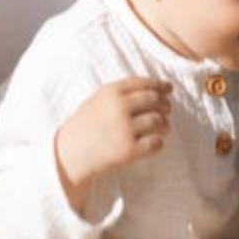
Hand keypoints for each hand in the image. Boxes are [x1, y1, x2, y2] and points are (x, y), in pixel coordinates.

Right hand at [55, 77, 171, 191]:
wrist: (69, 155)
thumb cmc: (86, 126)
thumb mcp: (97, 100)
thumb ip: (122, 93)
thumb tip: (158, 89)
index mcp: (110, 92)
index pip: (144, 83)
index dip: (160, 85)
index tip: (169, 89)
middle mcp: (119, 108)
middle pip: (155, 100)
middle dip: (165, 105)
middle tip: (167, 111)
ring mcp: (125, 129)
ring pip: (158, 121)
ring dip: (165, 125)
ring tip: (164, 129)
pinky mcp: (129, 150)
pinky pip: (156, 143)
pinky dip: (159, 143)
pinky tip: (154, 143)